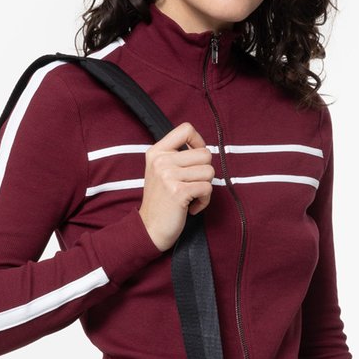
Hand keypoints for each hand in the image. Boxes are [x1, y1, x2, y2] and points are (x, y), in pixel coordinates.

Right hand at [138, 123, 214, 251]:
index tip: (197, 158)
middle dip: (204, 172)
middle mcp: (161, 161)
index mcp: (156, 152)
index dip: (199, 141)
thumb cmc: (160, 202)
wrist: (149, 229)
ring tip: (190, 196)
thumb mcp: (160, 172)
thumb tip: (203, 148)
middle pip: (205, 153)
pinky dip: (204, 201)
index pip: (186, 129)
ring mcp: (168, 176)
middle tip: (192, 185)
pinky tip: (191, 207)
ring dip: (205, 188)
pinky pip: (207, 188)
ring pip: (209, 172)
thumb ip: (176, 157)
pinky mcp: (178, 191)